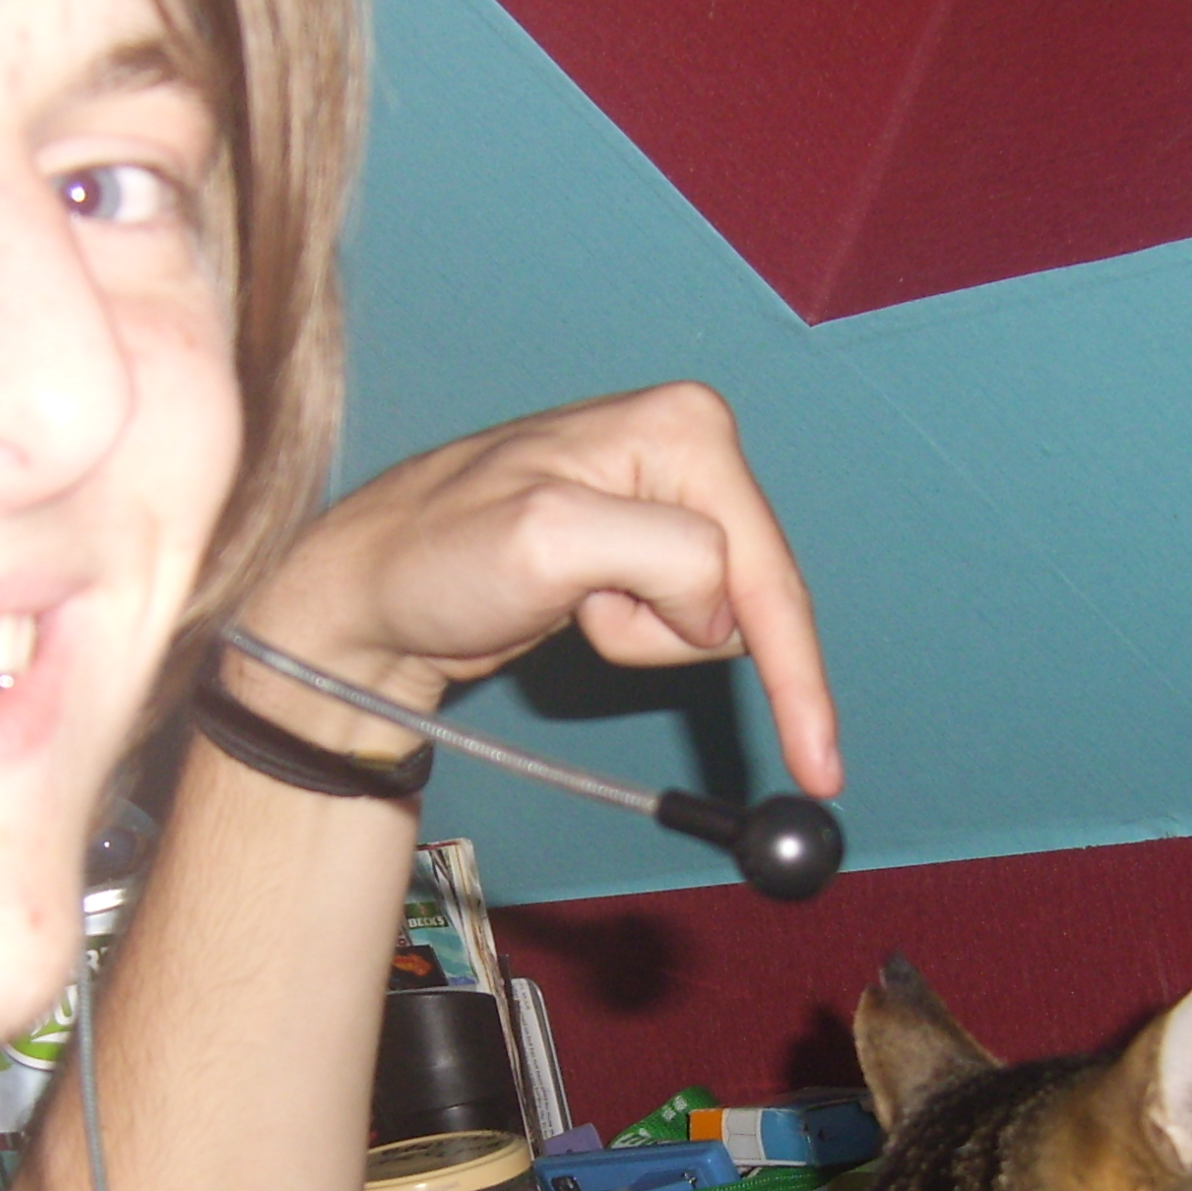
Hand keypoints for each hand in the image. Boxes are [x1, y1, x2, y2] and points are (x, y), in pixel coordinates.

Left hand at [236, 383, 842, 798]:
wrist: (371, 592)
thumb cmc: (436, 557)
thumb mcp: (549, 543)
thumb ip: (661, 554)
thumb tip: (721, 596)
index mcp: (681, 428)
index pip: (760, 565)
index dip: (792, 669)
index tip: (820, 762)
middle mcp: (684, 447)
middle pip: (746, 591)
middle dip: (671, 632)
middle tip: (585, 621)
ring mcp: (665, 496)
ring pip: (714, 615)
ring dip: (642, 636)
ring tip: (567, 603)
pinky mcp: (641, 542)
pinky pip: (681, 620)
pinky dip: (633, 636)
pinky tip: (572, 607)